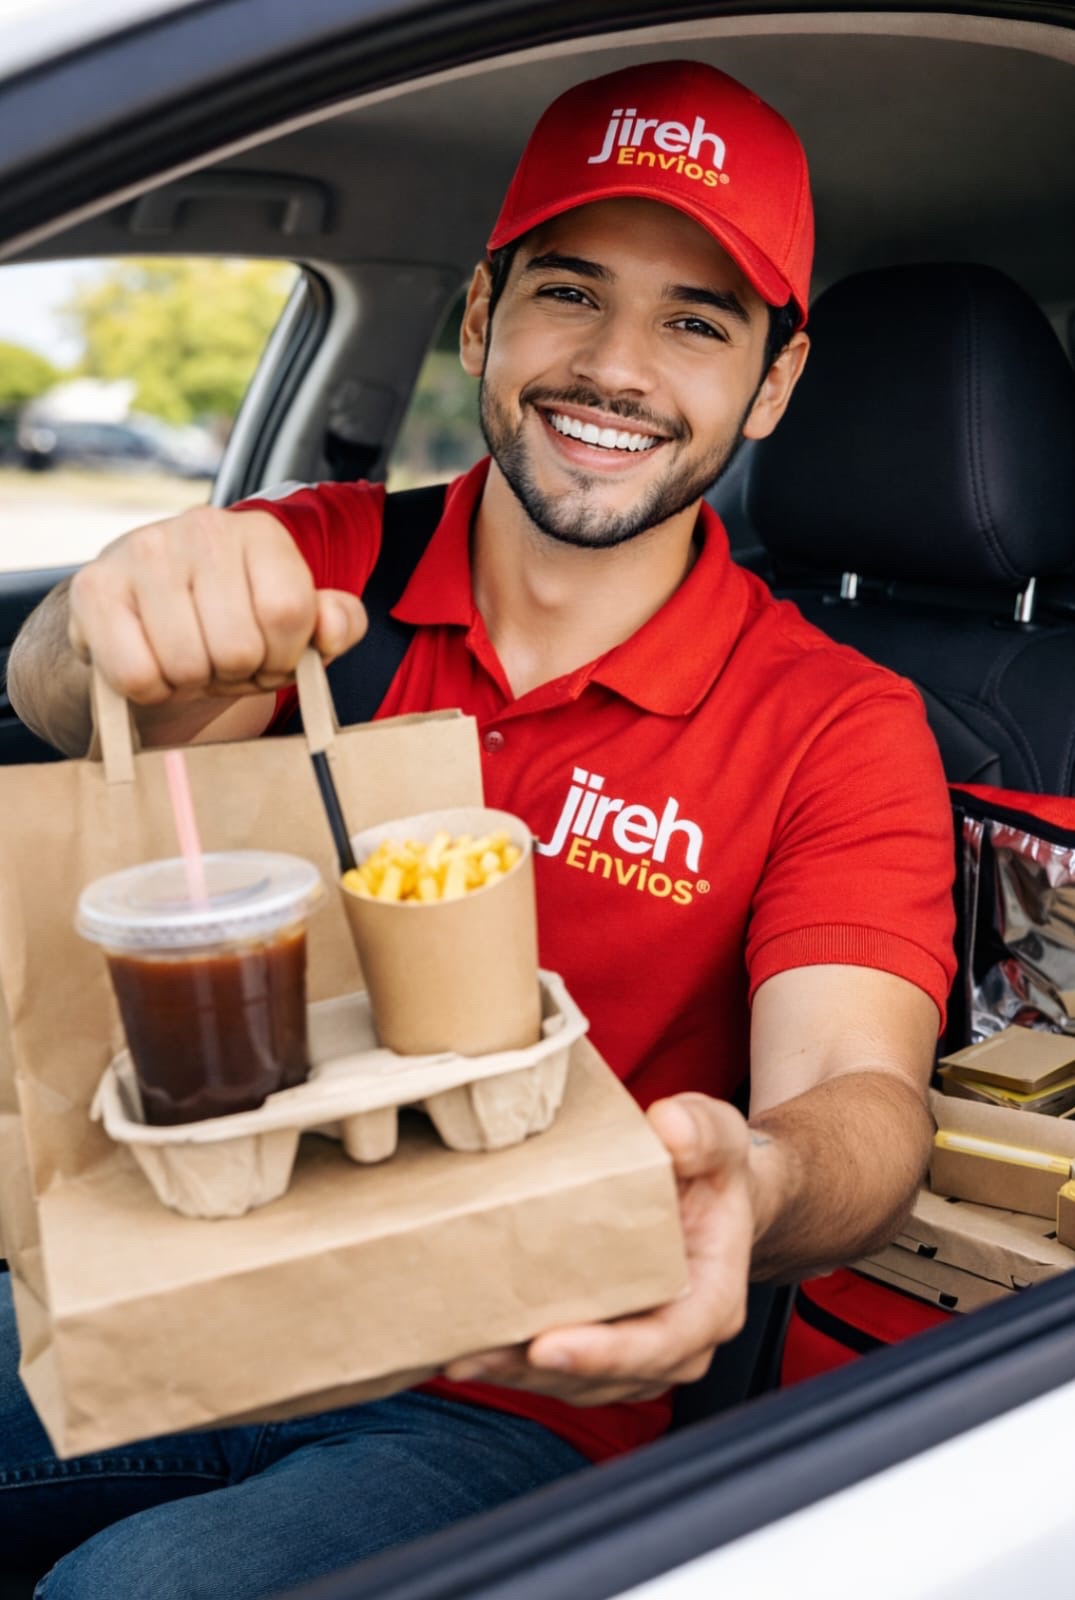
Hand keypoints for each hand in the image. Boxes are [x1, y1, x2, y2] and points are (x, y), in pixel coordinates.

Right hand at [67, 505, 366, 703]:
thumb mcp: (294, 626)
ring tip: (189, 660)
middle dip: (236, 675)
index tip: (269, 657)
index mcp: (261, 533)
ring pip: (187, 666)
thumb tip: (333, 626)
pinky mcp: (95, 587)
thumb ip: (335, 626)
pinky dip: (150, 690)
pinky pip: (137, 675)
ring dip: (192, 683)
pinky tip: (152, 663)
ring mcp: (144, 551)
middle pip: (238, 647)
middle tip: (222, 662)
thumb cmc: (227, 623)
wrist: (139, 617)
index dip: (283, 656)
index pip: (288, 612)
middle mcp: (203, 528)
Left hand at [442, 1094, 760, 1405]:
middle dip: (537, 1369)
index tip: (545, 1347)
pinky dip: (512, 1361)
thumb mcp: (715, 1135)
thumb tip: (669, 1127)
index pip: (662, 1343)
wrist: (706, 1191)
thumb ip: (700, 1130)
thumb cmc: (710, 1167)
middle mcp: (678, 1341)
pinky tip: (464, 1343)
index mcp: (712, 1300)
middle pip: (606, 1375)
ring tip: (457, 1353)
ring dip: (514, 1372)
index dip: (605, 1354)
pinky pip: (558, 1369)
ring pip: (574, 1381)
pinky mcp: (603, 1347)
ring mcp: (639, 1353)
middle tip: (473, 1354)